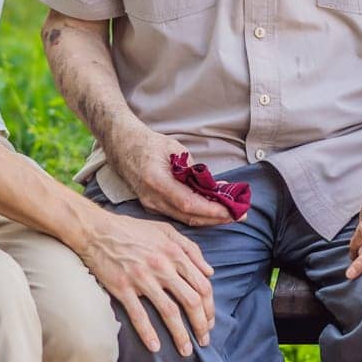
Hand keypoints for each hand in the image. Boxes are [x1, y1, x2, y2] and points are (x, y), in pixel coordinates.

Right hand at [78, 209, 215, 356]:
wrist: (97, 230)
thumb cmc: (133, 229)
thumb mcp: (166, 230)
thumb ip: (191, 249)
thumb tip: (210, 272)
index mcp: (175, 253)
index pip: (202, 285)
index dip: (209, 307)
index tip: (210, 321)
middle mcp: (163, 267)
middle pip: (191, 301)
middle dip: (201, 324)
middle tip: (204, 340)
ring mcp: (143, 278)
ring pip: (169, 311)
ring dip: (180, 335)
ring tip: (186, 351)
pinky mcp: (123, 288)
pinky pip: (139, 315)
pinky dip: (148, 333)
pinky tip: (155, 347)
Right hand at [104, 126, 234, 226]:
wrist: (121, 145)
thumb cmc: (147, 143)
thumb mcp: (174, 149)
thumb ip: (192, 169)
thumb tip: (213, 186)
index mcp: (156, 181)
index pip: (189, 204)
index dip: (212, 210)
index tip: (232, 211)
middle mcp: (152, 199)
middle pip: (189, 217)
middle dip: (216, 218)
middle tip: (240, 215)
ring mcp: (150, 205)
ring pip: (184, 219)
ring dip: (209, 218)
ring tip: (231, 213)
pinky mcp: (152, 206)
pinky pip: (178, 214)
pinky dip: (197, 214)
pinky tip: (212, 209)